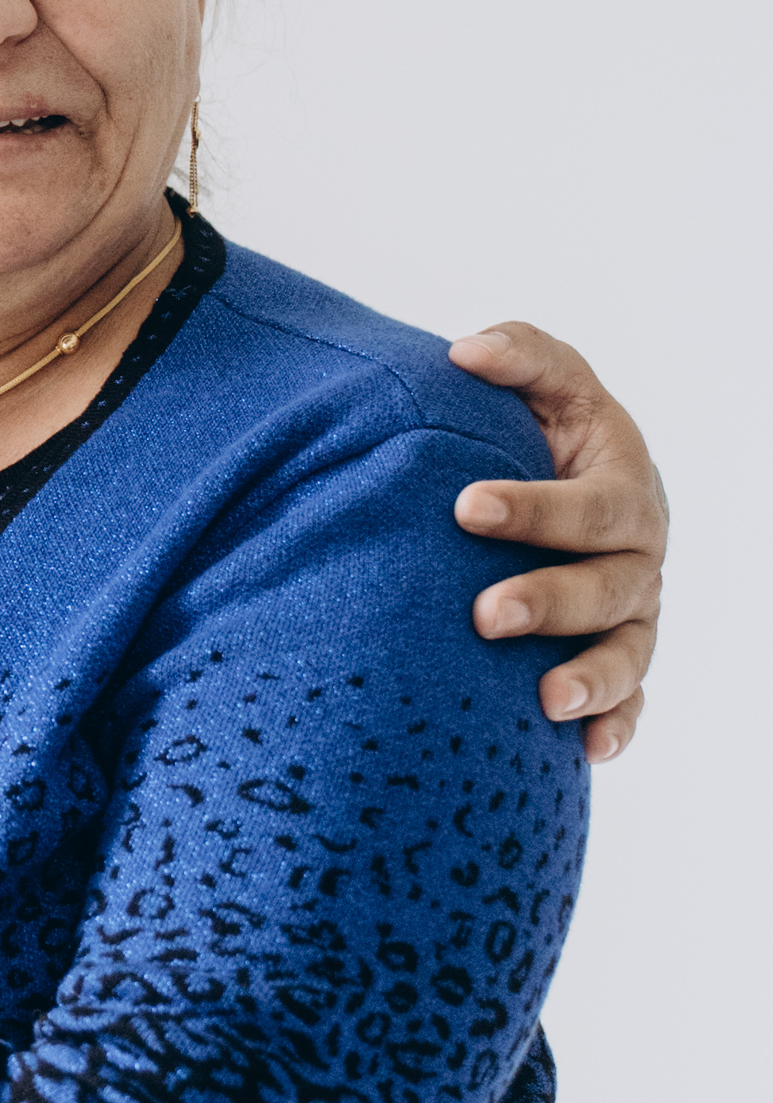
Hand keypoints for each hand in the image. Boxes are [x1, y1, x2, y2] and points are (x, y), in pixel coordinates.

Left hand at [448, 324, 665, 760]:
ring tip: (543, 696)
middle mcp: (639, 557)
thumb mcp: (546, 386)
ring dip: (590, 678)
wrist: (555, 490)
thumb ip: (519, 356)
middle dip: (548, 600)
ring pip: (627, 655)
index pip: (589, 505)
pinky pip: (630, 703)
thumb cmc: (544, 433)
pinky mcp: (619, 660)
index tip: (463, 507)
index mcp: (624, 488)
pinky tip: (587, 752)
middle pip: (607, 587)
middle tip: (482, 614)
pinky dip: (614, 727)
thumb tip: (465, 351)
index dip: (534, 509)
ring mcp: (633, 616)